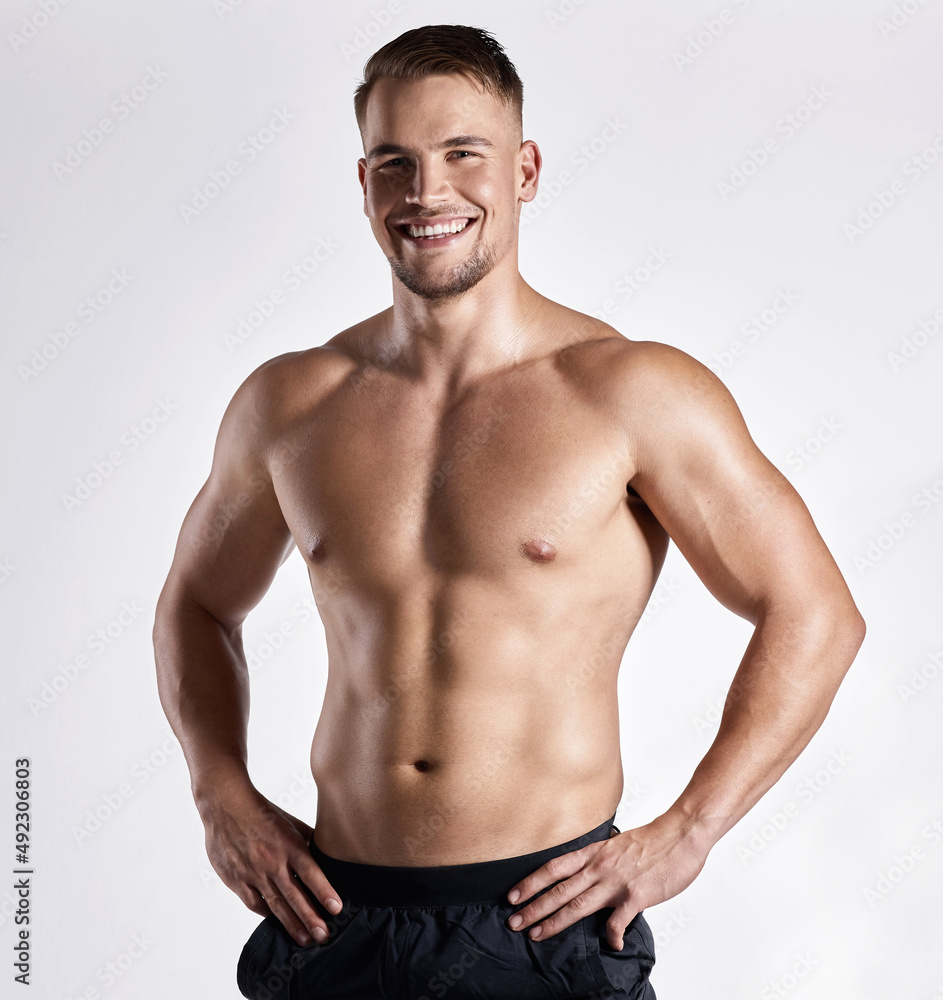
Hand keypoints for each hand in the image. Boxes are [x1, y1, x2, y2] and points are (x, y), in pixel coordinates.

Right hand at [200, 780, 342, 945]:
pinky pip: (254, 902)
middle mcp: (272, 861)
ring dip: (291, 923)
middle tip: (323, 936)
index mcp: (288, 844)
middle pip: (294, 895)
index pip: (311, 872)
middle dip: (310, 918)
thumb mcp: (289, 821)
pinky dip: (266, 914)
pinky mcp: (236, 879)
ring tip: (305, 938)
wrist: (225, 806)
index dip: (324, 892)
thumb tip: (325, 851)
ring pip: (275, 904)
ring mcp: (252, 872)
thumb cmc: (260, 812)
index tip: (337, 909)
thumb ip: (307, 838)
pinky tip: (277, 922)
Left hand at [505, 812, 708, 949]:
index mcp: (594, 853)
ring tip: (536, 934)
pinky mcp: (635, 897)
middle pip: (558, 890)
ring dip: (554, 921)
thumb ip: (602, 861)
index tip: (513, 895)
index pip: (554, 868)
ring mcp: (615, 883)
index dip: (531, 882)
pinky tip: (612, 945)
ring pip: (577, 905)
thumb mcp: (617, 844)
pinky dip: (612, 936)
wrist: (681, 833)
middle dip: (533, 907)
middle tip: (514, 921)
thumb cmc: (653, 840)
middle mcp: (599, 867)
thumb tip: (590, 874)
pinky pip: (617, 922)